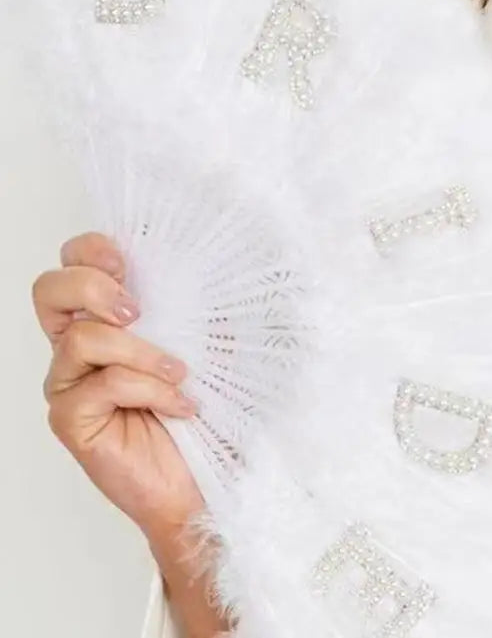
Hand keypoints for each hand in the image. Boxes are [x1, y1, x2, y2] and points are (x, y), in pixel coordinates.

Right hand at [33, 230, 205, 537]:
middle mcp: (79, 344)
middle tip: (137, 309)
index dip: (91, 249)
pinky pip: (101, 386)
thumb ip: (199, 301)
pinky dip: (148, 389)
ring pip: (80, 338)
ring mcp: (70, 382)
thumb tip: (210, 258)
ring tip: (181, 371)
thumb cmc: (211, 403)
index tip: (129, 260)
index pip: (74, 260)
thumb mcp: (213, 338)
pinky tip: (179, 404)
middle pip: (48, 289)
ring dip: (140, 350)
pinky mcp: (72, 419)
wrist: (213, 472)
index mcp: (108, 314)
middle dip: (91, 286)